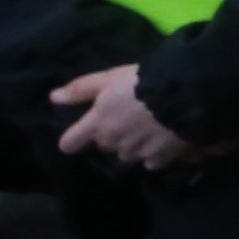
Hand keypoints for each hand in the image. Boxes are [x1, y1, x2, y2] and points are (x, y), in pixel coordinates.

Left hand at [45, 63, 205, 175]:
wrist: (186, 96)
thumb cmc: (143, 83)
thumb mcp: (110, 78)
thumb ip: (81, 90)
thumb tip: (53, 98)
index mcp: (97, 125)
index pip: (70, 143)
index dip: (74, 138)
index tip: (82, 132)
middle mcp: (113, 144)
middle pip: (106, 145)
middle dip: (115, 135)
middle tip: (131, 117)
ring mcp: (138, 154)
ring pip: (130, 153)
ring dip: (136, 144)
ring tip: (154, 128)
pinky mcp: (162, 160)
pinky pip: (153, 160)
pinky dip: (158, 152)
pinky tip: (169, 139)